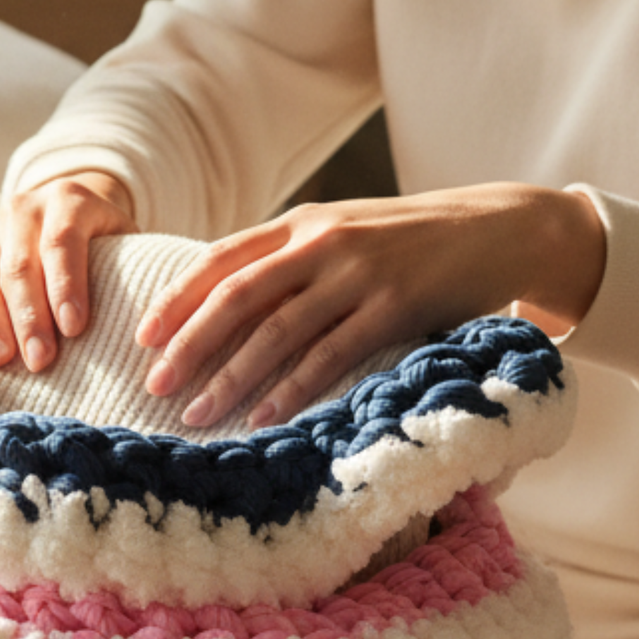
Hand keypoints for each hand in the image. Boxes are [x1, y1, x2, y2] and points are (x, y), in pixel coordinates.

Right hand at [0, 171, 137, 371]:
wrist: (69, 207)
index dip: (66, 285)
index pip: (62, 240)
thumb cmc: (106, 237)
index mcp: (67, 199)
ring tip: (0, 360)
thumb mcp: (124, 238)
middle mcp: (24, 210)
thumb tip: (149, 326)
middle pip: (20, 265)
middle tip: (40, 360)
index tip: (74, 329)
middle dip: (29, 316)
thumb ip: (131, 269)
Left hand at [135, 182, 604, 429]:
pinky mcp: (393, 306)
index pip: (223, 258)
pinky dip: (292, 388)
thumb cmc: (409, 240)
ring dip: (231, 376)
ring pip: (277, 330)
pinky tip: (264, 416)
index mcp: (303, 222)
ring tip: (196, 412)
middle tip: (156, 382)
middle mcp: (321, 241)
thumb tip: (228, 300)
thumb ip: (292, 256)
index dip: (179, 296)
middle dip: (190, 342)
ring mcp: (357, 273)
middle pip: (237, 295)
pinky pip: (330, 354)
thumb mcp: (344, 231)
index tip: (144, 334)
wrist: (494, 229)